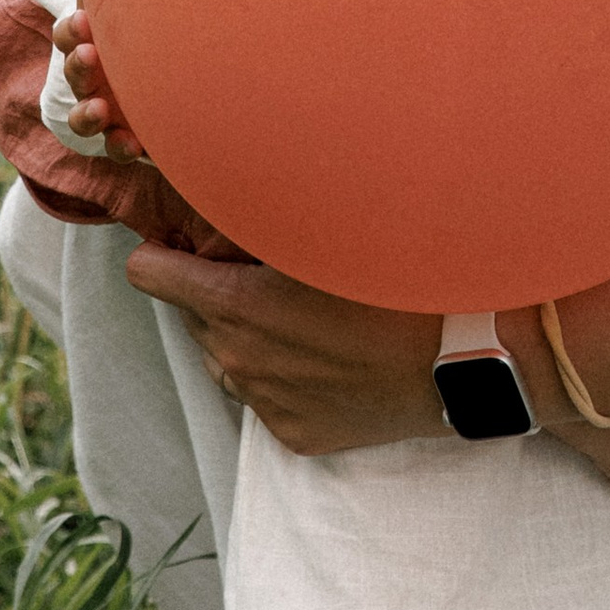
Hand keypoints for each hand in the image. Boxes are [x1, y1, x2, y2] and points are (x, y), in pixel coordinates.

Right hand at [52, 9, 146, 161]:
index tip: (83, 18)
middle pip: (75, 74)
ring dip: (86, 114)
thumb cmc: (158, 33)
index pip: (69, 37)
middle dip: (78, 65)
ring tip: (99, 109)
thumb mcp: (142, 8)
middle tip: (88, 54)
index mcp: (92, 46)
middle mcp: (94, 81)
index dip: (70, 31)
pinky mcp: (129, 137)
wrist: (193, 81)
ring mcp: (108, 112)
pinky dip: (121, 147)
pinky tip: (134, 144)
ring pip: (84, 118)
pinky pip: (117, 148)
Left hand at [122, 237, 445, 450]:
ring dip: (248, 336)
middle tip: (270, 276)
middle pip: (193, 314)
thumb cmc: (401, 283)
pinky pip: (267, 397)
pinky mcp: (293, 433)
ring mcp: (263, 401)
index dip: (163, 252)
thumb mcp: (333, 230)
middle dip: (217, 292)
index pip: (147, 273)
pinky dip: (286, 376)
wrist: (461, 360)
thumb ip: (271, 211)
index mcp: (236, 303)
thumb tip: (232, 176)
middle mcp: (237, 357)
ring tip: (305, 320)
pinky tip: (329, 359)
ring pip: (227, 357)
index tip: (184, 244)